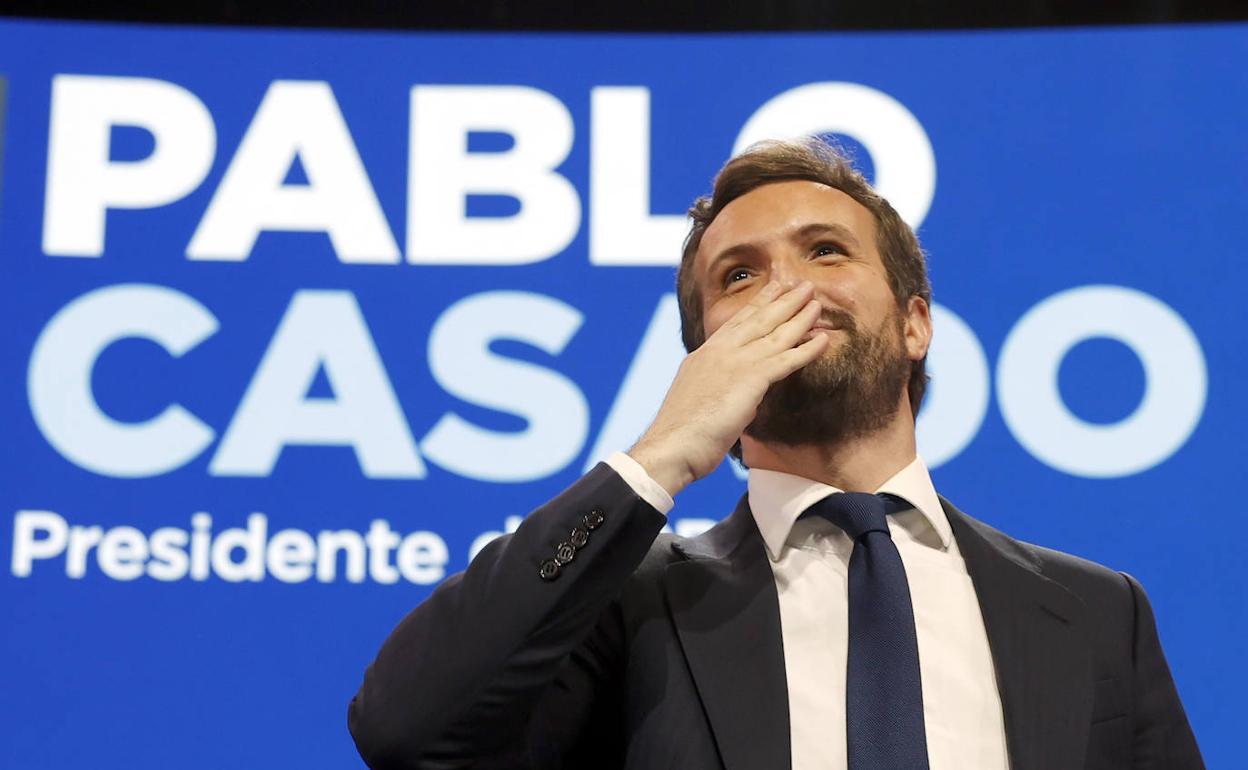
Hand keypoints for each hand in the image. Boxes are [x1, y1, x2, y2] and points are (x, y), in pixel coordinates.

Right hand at [628, 280, 828, 496]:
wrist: (672, 445)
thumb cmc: (681, 432)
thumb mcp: (697, 399)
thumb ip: (719, 389)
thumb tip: (741, 396)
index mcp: (704, 354)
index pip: (736, 323)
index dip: (757, 304)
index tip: (772, 289)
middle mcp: (719, 351)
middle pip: (757, 319)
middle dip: (782, 299)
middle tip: (801, 284)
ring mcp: (735, 362)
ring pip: (774, 333)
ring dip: (799, 316)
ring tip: (816, 300)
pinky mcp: (750, 378)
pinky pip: (786, 360)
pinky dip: (807, 349)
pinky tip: (823, 340)